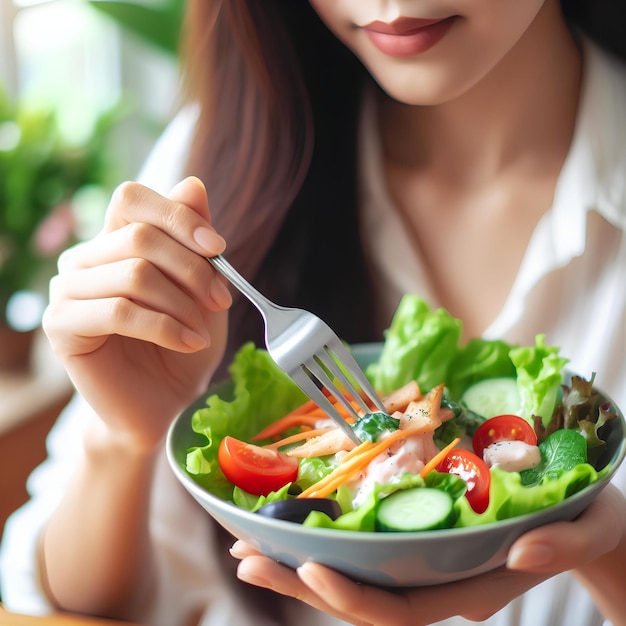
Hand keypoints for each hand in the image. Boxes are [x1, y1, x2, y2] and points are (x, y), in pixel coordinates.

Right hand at [43, 177, 230, 450]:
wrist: (165, 403)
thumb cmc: (183, 343)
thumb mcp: (201, 288)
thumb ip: (193, 238)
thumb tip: (192, 183)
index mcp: (113, 241)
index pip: (132, 198)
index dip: (178, 216)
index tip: (218, 249)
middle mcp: (84, 259)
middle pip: (139, 237)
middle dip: (193, 270)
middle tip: (221, 301)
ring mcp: (67, 291)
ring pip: (133, 274)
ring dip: (181, 304)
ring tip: (202, 331)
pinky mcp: (62, 327)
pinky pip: (118, 311)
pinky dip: (164, 326)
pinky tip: (188, 341)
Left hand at [230, 485, 624, 624]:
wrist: (590, 520)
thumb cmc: (590, 520)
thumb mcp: (590, 526)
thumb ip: (562, 545)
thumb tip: (523, 550)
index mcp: (471, 588)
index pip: (403, 610)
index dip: (354, 595)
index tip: (308, 569)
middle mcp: (440, 584)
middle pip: (362, 600)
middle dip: (302, 584)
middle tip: (246, 560)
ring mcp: (426, 568)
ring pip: (355, 579)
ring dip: (298, 566)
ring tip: (248, 549)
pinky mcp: (421, 545)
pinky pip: (366, 554)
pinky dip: (327, 545)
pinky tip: (292, 532)